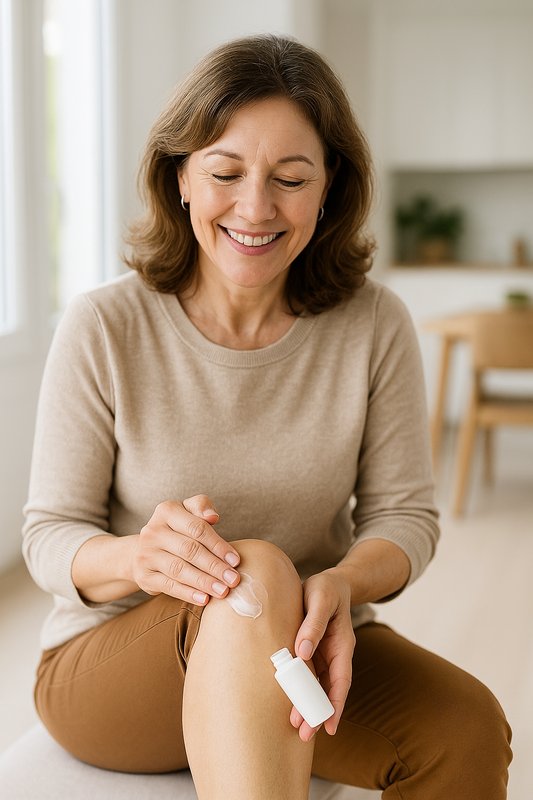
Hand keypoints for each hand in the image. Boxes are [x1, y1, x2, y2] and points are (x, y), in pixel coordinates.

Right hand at [131, 495, 240, 604]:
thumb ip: (201, 506)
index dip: (218, 545)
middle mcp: (152, 531)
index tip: (236, 560)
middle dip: (214, 566)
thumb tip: (213, 517)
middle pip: (189, 550)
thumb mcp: (187, 511)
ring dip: (204, 582)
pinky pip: (168, 586)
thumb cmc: (176, 529)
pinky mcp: (144, 576)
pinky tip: (204, 599)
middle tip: (233, 579)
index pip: (197, 528)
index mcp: (166, 511)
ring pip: (179, 569)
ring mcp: (146, 554)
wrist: (145, 550)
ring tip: (223, 591)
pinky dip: (188, 593)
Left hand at [292, 569, 354, 741]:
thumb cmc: (327, 588)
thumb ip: (313, 623)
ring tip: (295, 726)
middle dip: (319, 714)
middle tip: (305, 734)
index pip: (341, 680)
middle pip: (329, 690)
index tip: (329, 726)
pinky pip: (307, 676)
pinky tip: (290, 703)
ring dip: (308, 706)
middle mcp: (335, 655)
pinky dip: (301, 690)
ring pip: (318, 687)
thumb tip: (302, 652)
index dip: (336, 704)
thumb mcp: (320, 599)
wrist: (331, 582)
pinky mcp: (311, 653)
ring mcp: (323, 656)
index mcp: (343, 645)